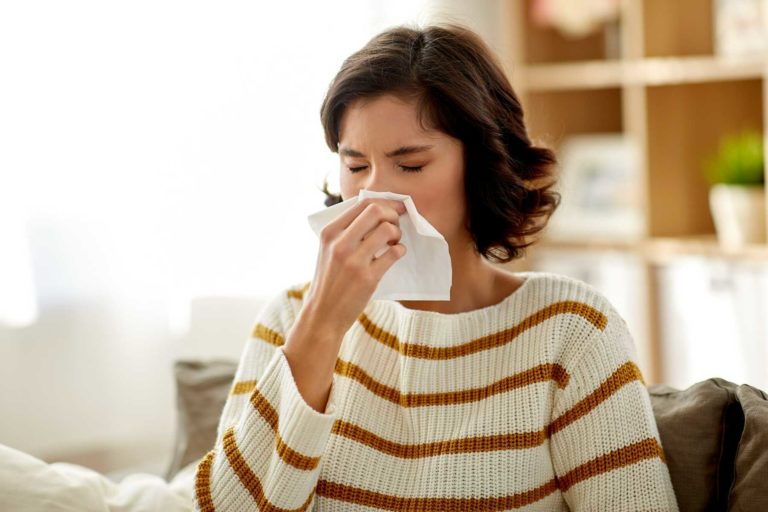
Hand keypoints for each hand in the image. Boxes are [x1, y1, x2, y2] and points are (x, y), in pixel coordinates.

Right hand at [300, 197, 406, 336]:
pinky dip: (401, 250)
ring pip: (387, 230)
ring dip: (397, 233)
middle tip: (396, 225)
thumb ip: (346, 231)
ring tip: (394, 242)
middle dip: (392, 214)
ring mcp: (354, 261)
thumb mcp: (328, 250)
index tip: (395, 209)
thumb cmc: (329, 281)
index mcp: (329, 232)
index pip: (362, 203)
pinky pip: (394, 253)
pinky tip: (396, 253)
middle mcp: (340, 243)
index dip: (384, 203)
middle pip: (376, 211)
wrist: (322, 314)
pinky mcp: (368, 277)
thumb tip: (376, 210)